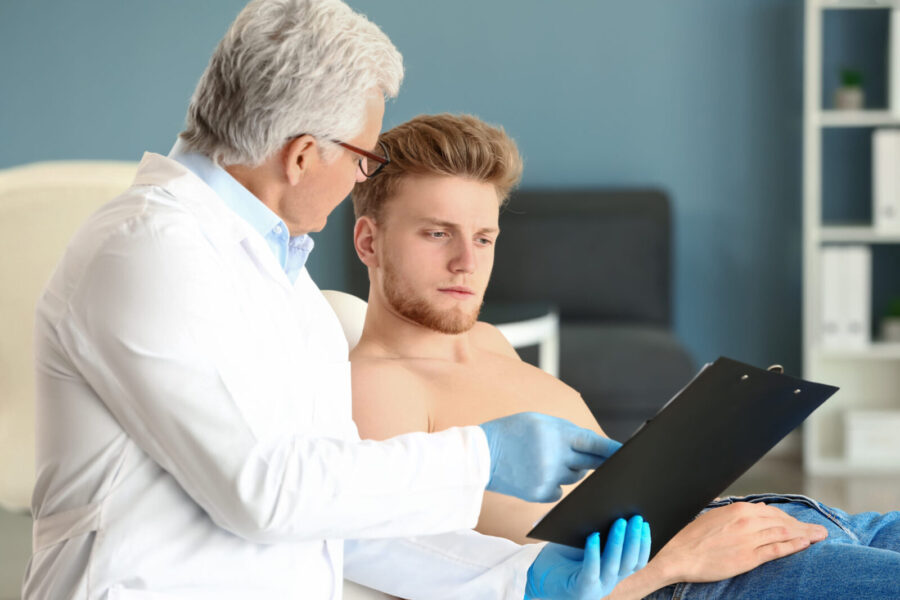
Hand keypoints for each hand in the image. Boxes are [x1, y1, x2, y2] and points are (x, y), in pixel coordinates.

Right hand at [479, 412, 620, 501]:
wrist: (479, 455)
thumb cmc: (510, 433)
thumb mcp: (538, 421)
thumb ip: (564, 432)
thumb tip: (590, 447)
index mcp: (556, 433)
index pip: (593, 442)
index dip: (613, 449)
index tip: (629, 454)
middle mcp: (556, 455)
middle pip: (587, 462)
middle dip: (592, 460)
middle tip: (598, 459)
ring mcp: (548, 477)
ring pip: (573, 476)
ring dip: (568, 469)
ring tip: (545, 459)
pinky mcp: (539, 494)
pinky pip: (559, 492)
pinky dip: (553, 485)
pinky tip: (536, 475)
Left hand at [525, 515, 650, 599]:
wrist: (537, 578)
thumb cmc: (560, 558)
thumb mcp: (582, 543)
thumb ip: (595, 531)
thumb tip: (604, 503)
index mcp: (613, 572)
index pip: (636, 561)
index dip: (643, 544)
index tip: (645, 523)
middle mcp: (608, 582)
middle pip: (628, 562)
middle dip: (634, 539)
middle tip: (636, 517)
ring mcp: (596, 588)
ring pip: (613, 566)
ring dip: (618, 543)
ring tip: (619, 522)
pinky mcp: (580, 590)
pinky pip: (590, 571)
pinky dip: (593, 553)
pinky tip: (593, 536)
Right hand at [652, 502, 828, 583]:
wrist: (679, 554)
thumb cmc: (692, 537)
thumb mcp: (713, 516)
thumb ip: (734, 513)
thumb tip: (753, 510)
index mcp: (737, 509)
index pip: (771, 512)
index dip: (788, 518)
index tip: (798, 523)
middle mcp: (746, 521)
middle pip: (782, 521)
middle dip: (802, 525)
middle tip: (817, 529)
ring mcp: (749, 539)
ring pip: (784, 533)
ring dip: (804, 534)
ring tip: (819, 536)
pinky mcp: (749, 557)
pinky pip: (777, 549)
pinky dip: (794, 546)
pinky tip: (805, 545)